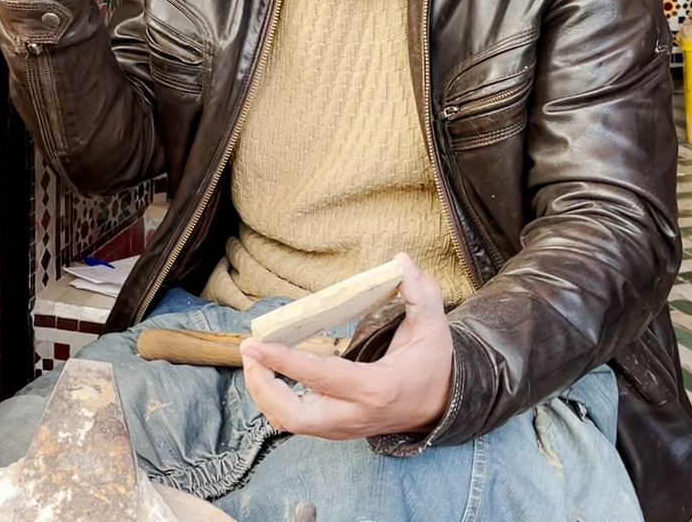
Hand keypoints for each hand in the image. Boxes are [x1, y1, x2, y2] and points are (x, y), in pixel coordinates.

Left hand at [240, 254, 453, 440]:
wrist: (442, 405)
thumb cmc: (433, 363)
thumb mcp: (433, 326)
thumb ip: (422, 293)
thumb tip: (402, 262)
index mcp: (376, 388)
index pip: (320, 377)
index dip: (284, 361)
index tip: (255, 343)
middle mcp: (354, 414)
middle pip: (293, 416)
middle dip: (262, 387)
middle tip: (250, 352)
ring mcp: (344, 427)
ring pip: (289, 423)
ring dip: (263, 393)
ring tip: (255, 357)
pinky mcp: (336, 429)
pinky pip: (296, 421)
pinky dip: (275, 400)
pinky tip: (269, 372)